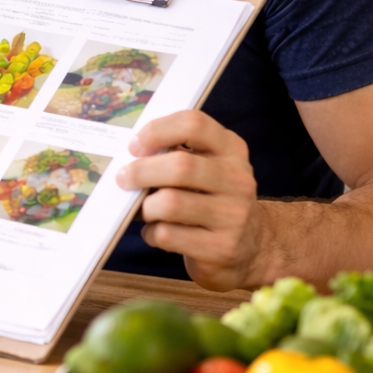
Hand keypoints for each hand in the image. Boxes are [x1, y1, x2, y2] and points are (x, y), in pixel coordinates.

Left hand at [116, 110, 262, 290]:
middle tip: (123, 178)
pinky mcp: (221, 248)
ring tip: (144, 209)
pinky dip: (151, 233)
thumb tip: (130, 155)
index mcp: (231, 149)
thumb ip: (178, 154)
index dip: (157, 131)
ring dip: (146, 207)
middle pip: (180, 166)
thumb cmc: (212, 198)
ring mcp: (233, 215)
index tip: (134, 146)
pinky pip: (168, 235)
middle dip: (141, 171)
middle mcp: (238, 179)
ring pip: (170, 203)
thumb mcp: (207, 168)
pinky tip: (156, 232)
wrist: (250, 247)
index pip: (194, 124)